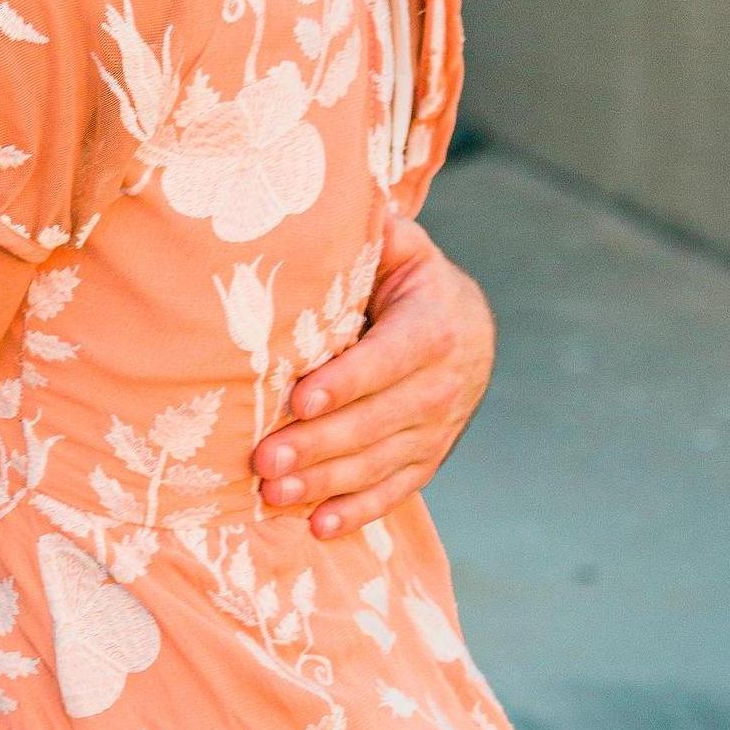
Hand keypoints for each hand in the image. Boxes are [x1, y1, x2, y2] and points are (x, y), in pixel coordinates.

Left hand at [251, 213, 494, 538]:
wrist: (466, 324)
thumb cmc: (408, 278)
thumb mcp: (402, 247)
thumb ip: (378, 233)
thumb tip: (350, 203)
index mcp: (434, 327)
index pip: (388, 360)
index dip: (346, 382)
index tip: (299, 398)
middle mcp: (444, 385)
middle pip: (377, 422)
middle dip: (318, 444)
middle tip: (263, 459)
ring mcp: (440, 427)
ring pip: (381, 462)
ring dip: (327, 484)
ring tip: (272, 494)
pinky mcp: (432, 457)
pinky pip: (398, 490)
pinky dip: (360, 511)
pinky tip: (319, 526)